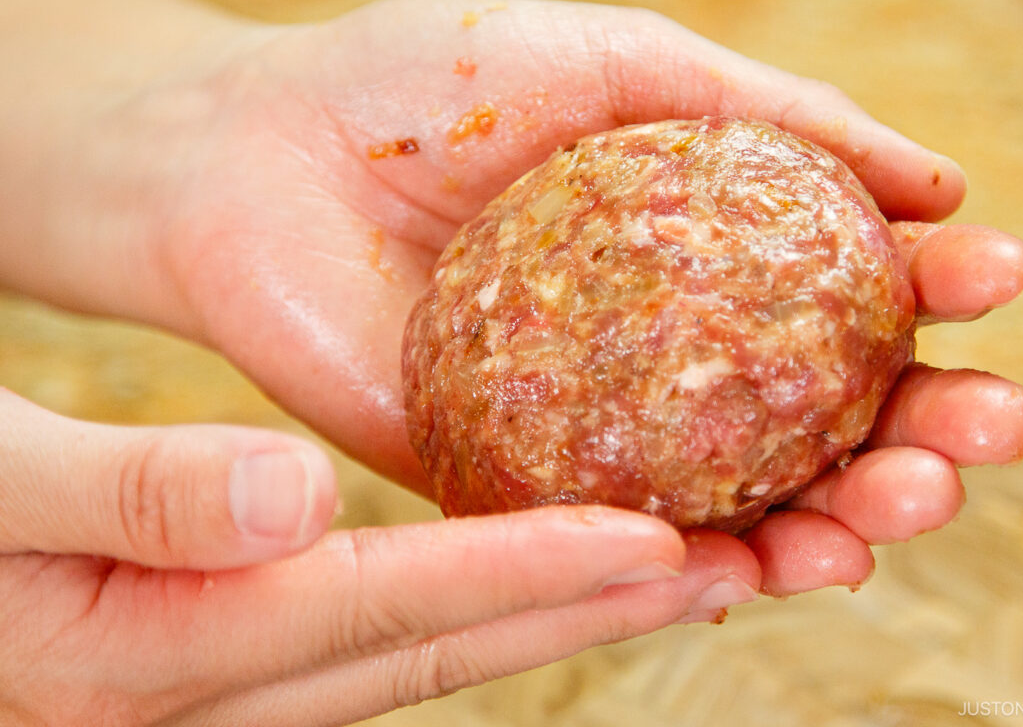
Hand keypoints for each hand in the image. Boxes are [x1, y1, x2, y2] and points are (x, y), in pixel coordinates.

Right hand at [1, 389, 761, 723]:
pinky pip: (383, 632)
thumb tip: (291, 498)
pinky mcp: (234, 650)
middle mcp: (214, 693)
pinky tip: (534, 555)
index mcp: (159, 653)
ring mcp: (228, 686)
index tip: (654, 538)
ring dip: (554, 607)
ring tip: (675, 561)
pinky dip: (480, 597)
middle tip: (726, 563)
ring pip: (426, 649)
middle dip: (590, 610)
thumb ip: (132, 493)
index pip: (386, 607)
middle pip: (441, 647)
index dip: (526, 570)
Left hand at [134, 0, 1022, 594]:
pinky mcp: (517, 494)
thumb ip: (766, 113)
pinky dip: (714, 566)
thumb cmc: (416, 86)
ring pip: (754, 495)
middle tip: (996, 425)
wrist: (240, 160)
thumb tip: (935, 173)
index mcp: (702, 248)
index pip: (850, 286)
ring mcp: (601, 429)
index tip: (1001, 277)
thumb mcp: (614, 61)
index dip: (938, 289)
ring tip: (916, 501)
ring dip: (853, 511)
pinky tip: (783, 563)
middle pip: (828, 411)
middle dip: (929, 426)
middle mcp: (668, 350)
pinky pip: (629, 544)